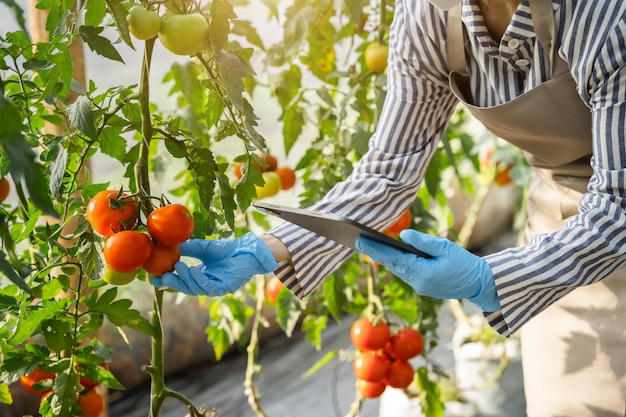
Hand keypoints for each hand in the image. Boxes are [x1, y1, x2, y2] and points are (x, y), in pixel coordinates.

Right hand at [152, 233, 279, 295]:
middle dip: (172, 284)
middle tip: (161, 277)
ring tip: (177, 266)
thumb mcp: (202, 248)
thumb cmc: (226, 250)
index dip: (167, 282)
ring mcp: (215, 288)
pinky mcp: (224, 288)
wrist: (246, 250)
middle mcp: (206, 285)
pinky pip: (208, 286)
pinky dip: (199, 279)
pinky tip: (194, 269)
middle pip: (185, 288)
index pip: (180, 282)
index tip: (153, 278)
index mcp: (199, 277)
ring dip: (185, 278)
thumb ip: (187, 249)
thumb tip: (167, 246)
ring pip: (195, 288)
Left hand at [356, 229, 499, 311]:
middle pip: (392, 264)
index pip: (393, 258)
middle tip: (357, 239)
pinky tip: (389, 253)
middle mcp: (418, 282)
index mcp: (422, 273)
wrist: (481, 284)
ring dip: (385, 257)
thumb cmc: (465, 263)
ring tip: (369, 244)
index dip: (375, 249)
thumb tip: (402, 235)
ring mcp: (420, 286)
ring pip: (398, 269)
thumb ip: (422, 241)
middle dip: (375, 252)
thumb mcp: (445, 247)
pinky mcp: (424, 287)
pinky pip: (407, 272)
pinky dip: (397, 262)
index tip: (359, 240)